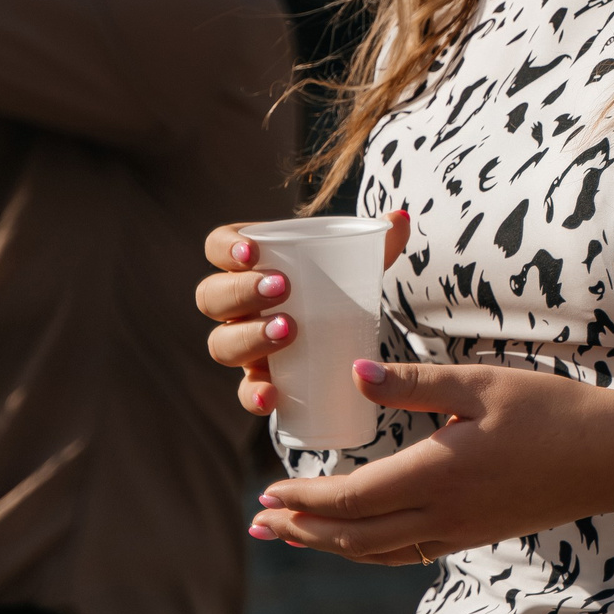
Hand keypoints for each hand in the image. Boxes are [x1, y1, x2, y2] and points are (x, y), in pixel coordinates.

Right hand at [197, 213, 407, 416]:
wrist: (341, 336)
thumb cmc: (338, 287)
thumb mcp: (356, 263)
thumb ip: (379, 241)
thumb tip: (401, 218)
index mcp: (250, 264)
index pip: (217, 247)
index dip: (225, 248)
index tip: (253, 252)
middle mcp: (236, 305)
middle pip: (211, 296)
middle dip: (240, 291)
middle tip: (283, 288)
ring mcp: (243, 344)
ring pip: (221, 343)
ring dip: (248, 337)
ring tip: (289, 330)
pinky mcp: (258, 381)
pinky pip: (244, 392)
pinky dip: (253, 395)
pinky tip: (272, 395)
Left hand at [248, 363, 613, 563]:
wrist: (610, 457)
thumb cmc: (550, 410)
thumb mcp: (482, 384)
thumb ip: (415, 384)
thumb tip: (354, 375)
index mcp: (439, 474)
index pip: (353, 499)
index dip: (305, 498)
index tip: (268, 492)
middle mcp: (443, 514)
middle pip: (354, 537)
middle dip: (302, 530)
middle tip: (259, 523)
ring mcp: (459, 531)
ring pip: (377, 553)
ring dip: (328, 546)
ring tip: (291, 537)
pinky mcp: (473, 534)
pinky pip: (405, 553)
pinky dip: (367, 551)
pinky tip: (354, 540)